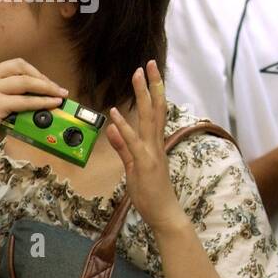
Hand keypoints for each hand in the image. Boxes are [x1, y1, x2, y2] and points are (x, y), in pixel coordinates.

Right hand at [0, 59, 66, 166]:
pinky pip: (25, 101)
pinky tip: (53, 104)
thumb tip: (41, 94)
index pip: (13, 65)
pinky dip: (42, 102)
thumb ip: (12, 95)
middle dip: (42, 77)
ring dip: (47, 88)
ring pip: (25, 82)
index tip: (47, 82)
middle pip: (20, 68)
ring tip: (61, 95)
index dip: (33, 72)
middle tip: (57, 89)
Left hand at [105, 61, 185, 231]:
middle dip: (151, 85)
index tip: (150, 72)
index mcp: (155, 144)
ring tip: (136, 75)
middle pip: (156, 109)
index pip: (157, 112)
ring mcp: (151, 153)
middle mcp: (156, 144)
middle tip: (148, 64)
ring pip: (148, 119)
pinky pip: (132, 142)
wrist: (165, 214)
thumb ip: (123, 147)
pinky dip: (124, 127)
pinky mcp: (144, 164)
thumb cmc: (152, 194)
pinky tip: (115, 113)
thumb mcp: (134, 167)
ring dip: (142, 96)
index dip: (154, 91)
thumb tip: (113, 127)